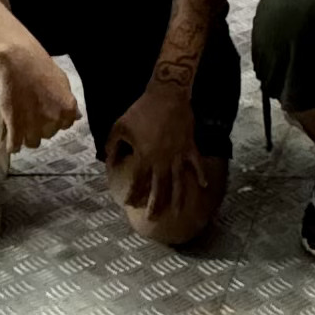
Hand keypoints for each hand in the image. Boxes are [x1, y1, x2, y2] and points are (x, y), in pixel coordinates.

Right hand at [0, 36, 80, 154]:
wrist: (18, 60)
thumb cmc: (42, 67)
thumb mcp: (63, 82)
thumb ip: (70, 103)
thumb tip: (77, 117)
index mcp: (67, 110)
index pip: (65, 126)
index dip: (55, 120)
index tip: (46, 113)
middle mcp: (53, 121)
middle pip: (48, 134)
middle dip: (41, 126)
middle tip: (32, 114)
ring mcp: (33, 125)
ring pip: (32, 142)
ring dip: (27, 136)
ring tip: (21, 126)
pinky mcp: (15, 126)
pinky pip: (14, 146)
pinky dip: (12, 146)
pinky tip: (11, 143)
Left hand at [108, 69, 204, 224]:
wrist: (167, 95)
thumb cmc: (141, 110)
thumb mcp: (119, 126)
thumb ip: (113, 146)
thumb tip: (110, 162)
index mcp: (144, 157)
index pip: (138, 182)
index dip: (134, 195)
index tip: (130, 204)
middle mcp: (161, 160)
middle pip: (159, 189)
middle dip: (155, 205)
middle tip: (153, 219)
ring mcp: (177, 155)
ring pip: (178, 182)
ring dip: (177, 199)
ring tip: (177, 213)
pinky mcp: (189, 147)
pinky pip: (196, 164)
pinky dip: (200, 175)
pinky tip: (204, 186)